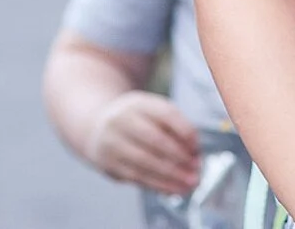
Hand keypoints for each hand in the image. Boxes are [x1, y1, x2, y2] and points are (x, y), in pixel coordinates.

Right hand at [87, 91, 201, 196]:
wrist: (97, 127)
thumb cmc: (137, 121)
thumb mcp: (154, 112)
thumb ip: (175, 127)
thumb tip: (195, 153)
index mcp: (140, 103)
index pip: (167, 114)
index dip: (185, 131)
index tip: (197, 147)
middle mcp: (123, 120)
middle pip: (155, 140)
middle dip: (179, 158)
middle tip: (196, 170)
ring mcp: (112, 142)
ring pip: (145, 162)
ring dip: (171, 176)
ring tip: (189, 184)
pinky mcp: (108, 164)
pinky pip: (136, 177)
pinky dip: (158, 185)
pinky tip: (173, 189)